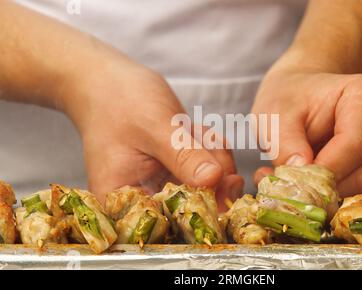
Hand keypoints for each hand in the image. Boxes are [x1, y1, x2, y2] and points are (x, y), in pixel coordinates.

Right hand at [60, 61, 242, 208]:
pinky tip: (191, 127)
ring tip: (191, 128)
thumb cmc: (120, 101)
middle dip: (212, 172)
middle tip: (206, 143)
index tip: (222, 181)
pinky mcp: (175, 169)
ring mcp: (162, 184)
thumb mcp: (155, 128)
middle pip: (196, 205)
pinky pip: (207, 167)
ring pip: (208, 184)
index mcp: (125, 201)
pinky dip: (208, 146)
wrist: (107, 80)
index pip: (171, 221)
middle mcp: (144, 198)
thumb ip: (184, 156)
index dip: (203, 208)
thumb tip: (215, 180)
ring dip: (211, 154)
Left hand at [252, 65, 361, 196]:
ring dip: (332, 194)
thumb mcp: (276, 115)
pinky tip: (314, 184)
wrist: (302, 98)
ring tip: (299, 181)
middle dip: (329, 187)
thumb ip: (284, 143)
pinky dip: (339, 197)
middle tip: (293, 187)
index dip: (326, 169)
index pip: (355, 144)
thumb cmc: (291, 101)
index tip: (297, 179)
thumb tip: (301, 170)